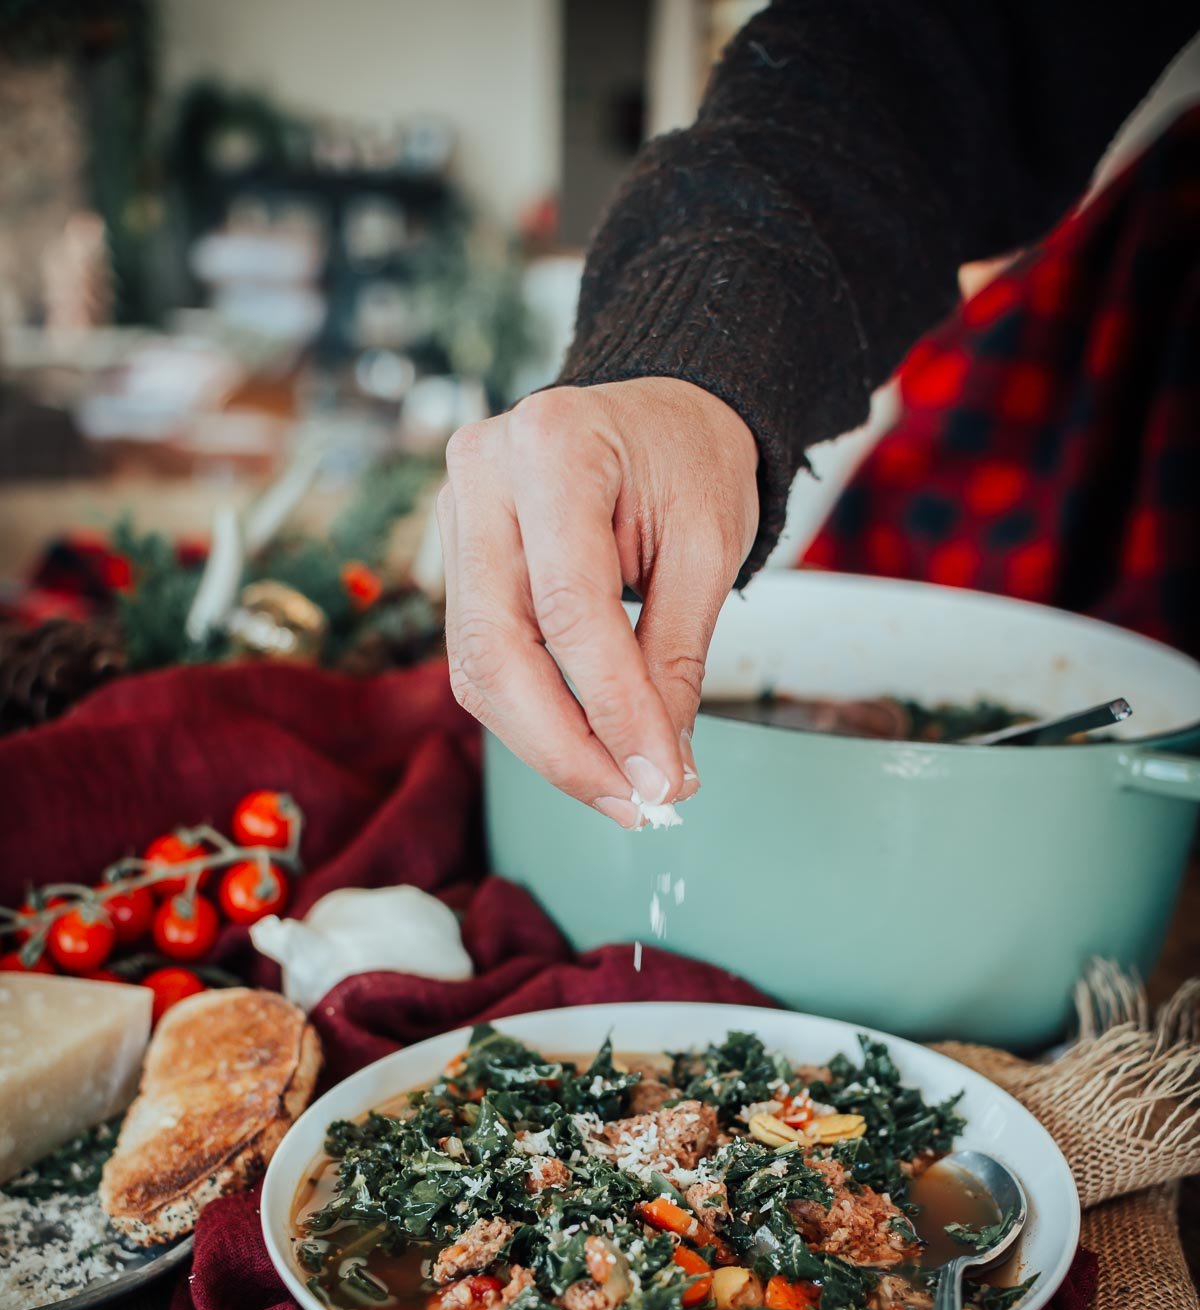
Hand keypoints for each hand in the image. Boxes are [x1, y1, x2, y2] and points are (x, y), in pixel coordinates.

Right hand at [438, 377, 758, 826]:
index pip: (571, 607)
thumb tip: (659, 769)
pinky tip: (589, 752)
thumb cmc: (688, 462)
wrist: (658, 413)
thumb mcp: (708, 548)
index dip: (613, 709)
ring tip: (622, 792)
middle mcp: (481, 474)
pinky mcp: (457, 560)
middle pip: (498, 649)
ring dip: (549, 747)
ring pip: (479, 669)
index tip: (660, 781)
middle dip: (567, 748)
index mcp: (552, 443)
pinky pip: (482, 662)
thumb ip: (675, 659)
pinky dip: (535, 719)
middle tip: (635, 806)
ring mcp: (456, 516)